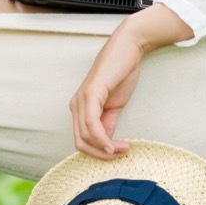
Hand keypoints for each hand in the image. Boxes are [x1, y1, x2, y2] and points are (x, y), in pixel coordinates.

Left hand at [69, 4, 193, 159]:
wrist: (129, 49)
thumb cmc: (121, 74)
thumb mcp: (115, 106)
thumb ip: (108, 124)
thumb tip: (106, 144)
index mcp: (80, 109)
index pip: (82, 141)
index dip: (98, 153)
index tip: (118, 154)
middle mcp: (76, 105)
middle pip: (80, 142)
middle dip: (101, 155)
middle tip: (121, 154)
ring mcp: (81, 99)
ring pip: (85, 136)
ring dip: (105, 148)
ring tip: (123, 149)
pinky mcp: (91, 93)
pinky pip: (91, 123)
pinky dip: (101, 138)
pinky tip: (113, 145)